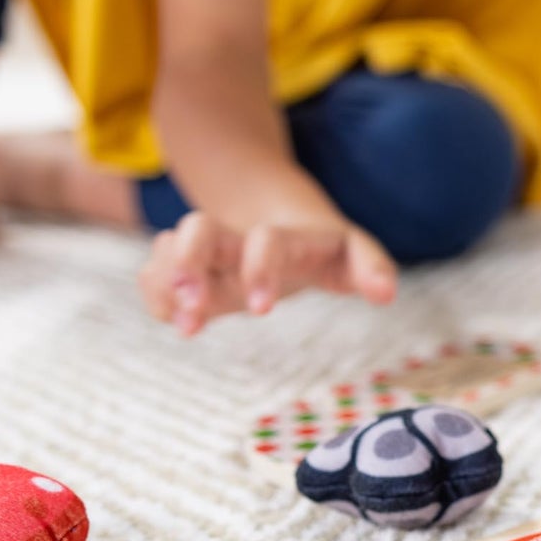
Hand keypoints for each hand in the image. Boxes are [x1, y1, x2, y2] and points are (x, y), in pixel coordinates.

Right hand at [139, 211, 397, 336]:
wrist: (284, 219)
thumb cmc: (324, 248)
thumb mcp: (354, 253)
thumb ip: (371, 268)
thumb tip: (385, 294)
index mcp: (284, 238)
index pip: (268, 242)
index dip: (262, 269)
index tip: (263, 309)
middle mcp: (239, 238)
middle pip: (200, 230)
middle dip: (189, 263)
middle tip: (193, 307)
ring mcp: (208, 253)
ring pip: (170, 248)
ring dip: (164, 281)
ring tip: (183, 321)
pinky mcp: (188, 270)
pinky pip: (155, 273)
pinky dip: (156, 293)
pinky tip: (175, 318)